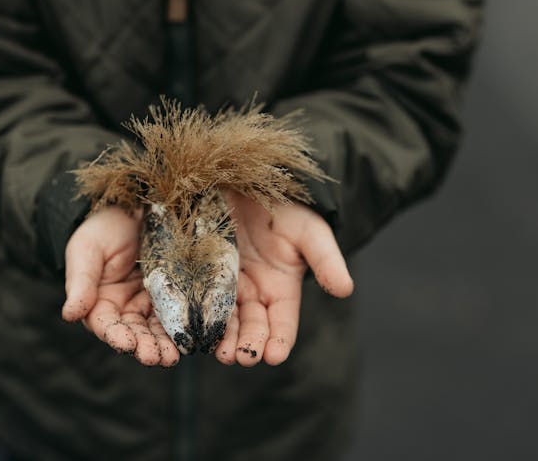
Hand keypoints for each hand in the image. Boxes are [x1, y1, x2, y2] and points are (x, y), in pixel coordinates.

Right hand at [62, 206, 180, 366]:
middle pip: (134, 333)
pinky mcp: (170, 294)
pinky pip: (177, 314)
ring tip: (174, 357)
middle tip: (158, 358)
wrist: (131, 206)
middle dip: (145, 347)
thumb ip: (81, 284)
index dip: (116, 336)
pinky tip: (192, 337)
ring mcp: (148, 303)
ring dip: (165, 345)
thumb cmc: (102, 228)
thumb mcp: (86, 251)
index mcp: (99, 303)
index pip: (106, 325)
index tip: (126, 344)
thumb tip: (70, 315)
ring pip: (156, 329)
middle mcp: (124, 309)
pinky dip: (182, 327)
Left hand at [213, 191, 353, 366]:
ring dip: (222, 339)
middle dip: (248, 345)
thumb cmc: (288, 208)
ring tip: (220, 352)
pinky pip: (197, 297)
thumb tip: (346, 290)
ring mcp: (224, 284)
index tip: (273, 356)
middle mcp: (252, 293)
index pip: (282, 324)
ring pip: (224, 320)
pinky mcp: (200, 272)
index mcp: (281, 290)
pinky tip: (192, 327)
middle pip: (251, 327)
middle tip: (241, 358)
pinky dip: (196, 315)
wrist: (252, 179)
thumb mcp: (311, 232)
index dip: (279, 341)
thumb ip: (326, 261)